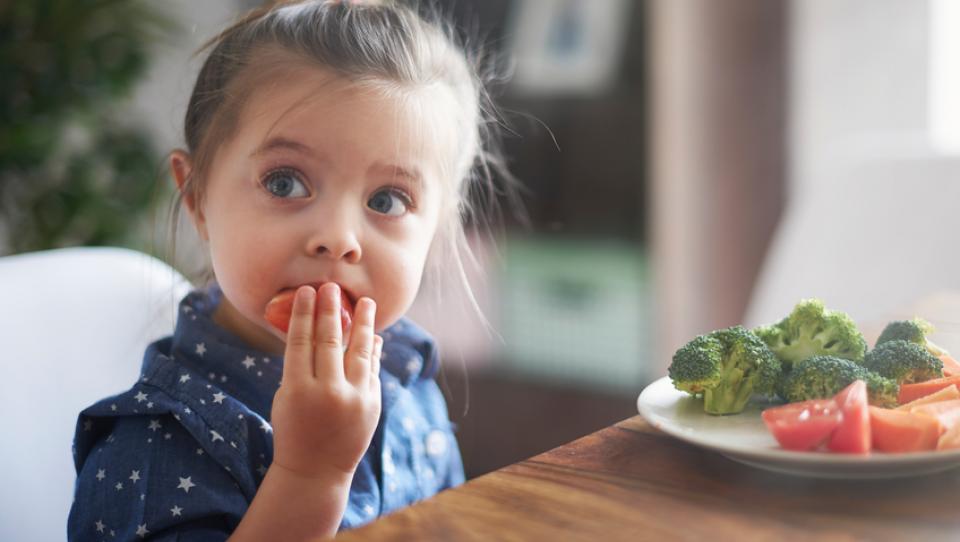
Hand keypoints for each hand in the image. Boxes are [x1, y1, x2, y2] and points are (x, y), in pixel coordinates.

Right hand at [269, 283, 382, 479]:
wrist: (316, 470)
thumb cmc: (294, 428)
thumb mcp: (287, 397)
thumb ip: (301, 366)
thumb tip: (317, 330)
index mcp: (297, 390)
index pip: (301, 342)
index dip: (304, 314)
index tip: (307, 291)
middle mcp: (327, 393)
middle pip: (329, 341)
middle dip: (331, 310)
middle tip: (332, 287)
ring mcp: (353, 399)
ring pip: (360, 351)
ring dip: (363, 324)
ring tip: (366, 302)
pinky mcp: (372, 405)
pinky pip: (372, 369)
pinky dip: (373, 351)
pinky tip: (373, 335)